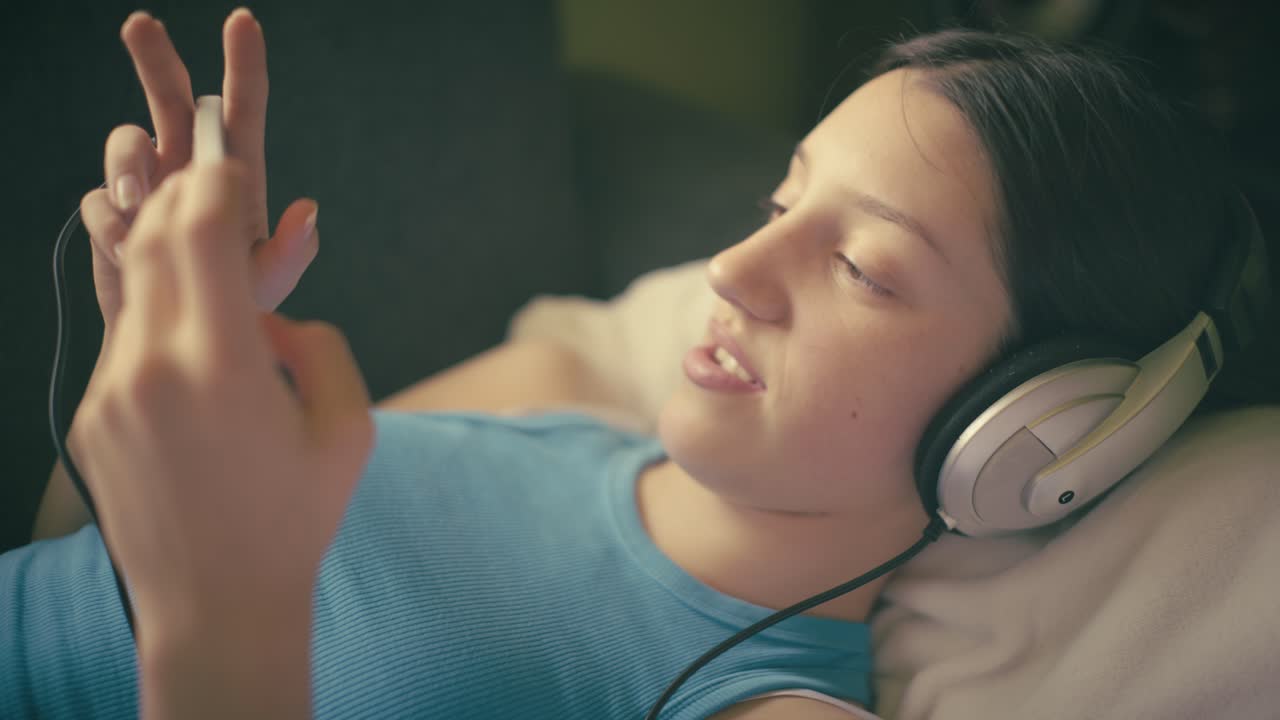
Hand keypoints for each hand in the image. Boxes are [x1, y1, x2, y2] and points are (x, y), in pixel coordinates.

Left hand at [69, 159, 371, 632]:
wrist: (217, 604)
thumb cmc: (295, 521)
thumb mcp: (347, 427)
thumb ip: (318, 344)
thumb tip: (274, 314)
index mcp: (222, 368)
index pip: (199, 230)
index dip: (216, 182)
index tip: (233, 166)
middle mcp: (150, 369)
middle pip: (150, 237)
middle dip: (183, 197)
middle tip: (213, 184)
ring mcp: (110, 393)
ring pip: (131, 284)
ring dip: (168, 253)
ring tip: (210, 255)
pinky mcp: (92, 415)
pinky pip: (123, 335)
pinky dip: (157, 310)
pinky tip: (194, 335)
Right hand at [80, 9, 316, 339]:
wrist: (182, 342)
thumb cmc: (236, 308)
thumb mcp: (269, 282)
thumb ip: (292, 252)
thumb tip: (309, 212)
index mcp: (235, 175)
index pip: (239, 109)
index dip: (243, 64)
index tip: (242, 22)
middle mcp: (189, 170)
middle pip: (168, 99)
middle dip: (155, 59)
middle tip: (142, 25)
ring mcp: (149, 190)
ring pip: (126, 143)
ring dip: (129, 162)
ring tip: (142, 200)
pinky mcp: (115, 216)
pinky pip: (100, 200)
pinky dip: (113, 221)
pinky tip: (129, 250)